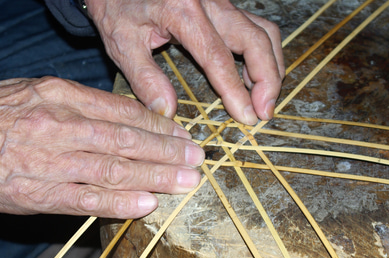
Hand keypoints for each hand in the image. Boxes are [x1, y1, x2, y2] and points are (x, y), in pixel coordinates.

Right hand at [0, 77, 204, 218]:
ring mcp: (51, 163)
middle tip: (196, 159)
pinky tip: (148, 204)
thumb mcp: (38, 91)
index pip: (123, 112)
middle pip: (127, 141)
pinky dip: (120, 203)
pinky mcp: (40, 195)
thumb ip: (83, 104)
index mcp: (62, 96)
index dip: (158, 125)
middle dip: (167, 151)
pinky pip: (87, 200)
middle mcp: (61, 127)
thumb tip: (129, 117)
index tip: (182, 134)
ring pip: (114, 170)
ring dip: (155, 178)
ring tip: (185, 182)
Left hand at [85, 0, 284, 124]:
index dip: (236, 91)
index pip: (218, 58)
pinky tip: (256, 77)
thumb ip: (145, 78)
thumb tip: (168, 111)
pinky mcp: (223, 5)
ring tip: (265, 98)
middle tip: (264, 112)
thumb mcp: (122, 42)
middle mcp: (210, 1)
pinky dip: (263, 53)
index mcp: (183, 11)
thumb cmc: (117, 5)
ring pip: (263, 31)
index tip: (247, 117)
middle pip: (255, 40)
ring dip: (271, 66)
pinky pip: (255, 26)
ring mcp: (221, 1)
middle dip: (267, 80)